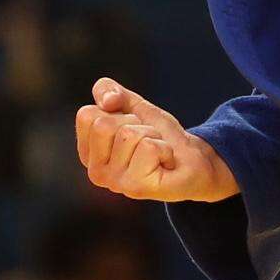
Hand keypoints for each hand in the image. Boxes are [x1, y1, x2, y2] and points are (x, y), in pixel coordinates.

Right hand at [75, 77, 239, 203]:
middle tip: (148, 138)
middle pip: (104, 124)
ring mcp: (114, 183)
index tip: (132, 124)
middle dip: (135, 123)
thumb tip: (106, 101)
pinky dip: (164, 148)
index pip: (87, 114)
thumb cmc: (160, 135)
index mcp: (89, 153)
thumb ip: (109, 92)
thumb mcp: (134, 105)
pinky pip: (148, 147)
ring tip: (158, 151)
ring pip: (128, 134)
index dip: (118, 110)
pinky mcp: (136, 188)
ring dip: (153, 135)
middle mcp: (96, 171)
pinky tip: (165, 162)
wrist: (193, 159)